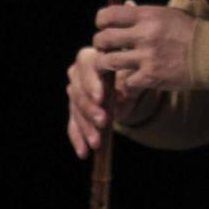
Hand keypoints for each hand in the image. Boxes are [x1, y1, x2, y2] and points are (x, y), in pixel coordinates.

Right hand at [65, 44, 141, 158]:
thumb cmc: (133, 75)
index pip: (87, 66)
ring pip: (76, 110)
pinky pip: (73, 125)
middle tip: (103, 122)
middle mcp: (78, 72)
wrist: (129, 87)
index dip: (92, 83)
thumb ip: (129, 82)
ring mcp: (73, 92)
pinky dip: (78, 139)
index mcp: (92, 56)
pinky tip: (83, 152)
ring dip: (86, 128)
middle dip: (91, 109)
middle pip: (79, 91)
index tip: (101, 98)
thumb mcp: (136, 77)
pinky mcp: (74, 110)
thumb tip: (123, 92)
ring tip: (97, 142)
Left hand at [92, 3, 195, 94]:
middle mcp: (144, 35)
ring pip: (109, 61)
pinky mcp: (151, 77)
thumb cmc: (190, 31)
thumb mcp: (167, 14)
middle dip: (99, 43)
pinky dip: (128, 80)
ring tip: (108, 63)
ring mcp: (146, 57)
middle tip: (102, 46)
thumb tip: (124, 5)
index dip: (101, 21)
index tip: (102, 26)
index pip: (109, 15)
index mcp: (147, 15)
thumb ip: (143, 13)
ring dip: (106, 63)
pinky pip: (127, 81)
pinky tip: (132, 77)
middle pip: (104, 38)